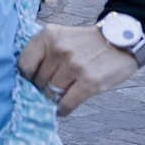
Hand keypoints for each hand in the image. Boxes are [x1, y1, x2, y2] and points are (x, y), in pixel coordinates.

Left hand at [17, 23, 137, 115]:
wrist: (120, 41)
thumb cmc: (86, 42)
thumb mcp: (61, 36)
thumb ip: (44, 51)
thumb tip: (28, 78)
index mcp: (49, 35)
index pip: (24, 63)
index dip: (27, 76)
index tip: (32, 80)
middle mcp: (59, 49)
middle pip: (38, 80)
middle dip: (42, 87)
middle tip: (49, 89)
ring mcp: (74, 66)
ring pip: (51, 92)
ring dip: (53, 99)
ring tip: (57, 98)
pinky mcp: (89, 82)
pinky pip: (67, 103)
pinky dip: (62, 109)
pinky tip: (62, 109)